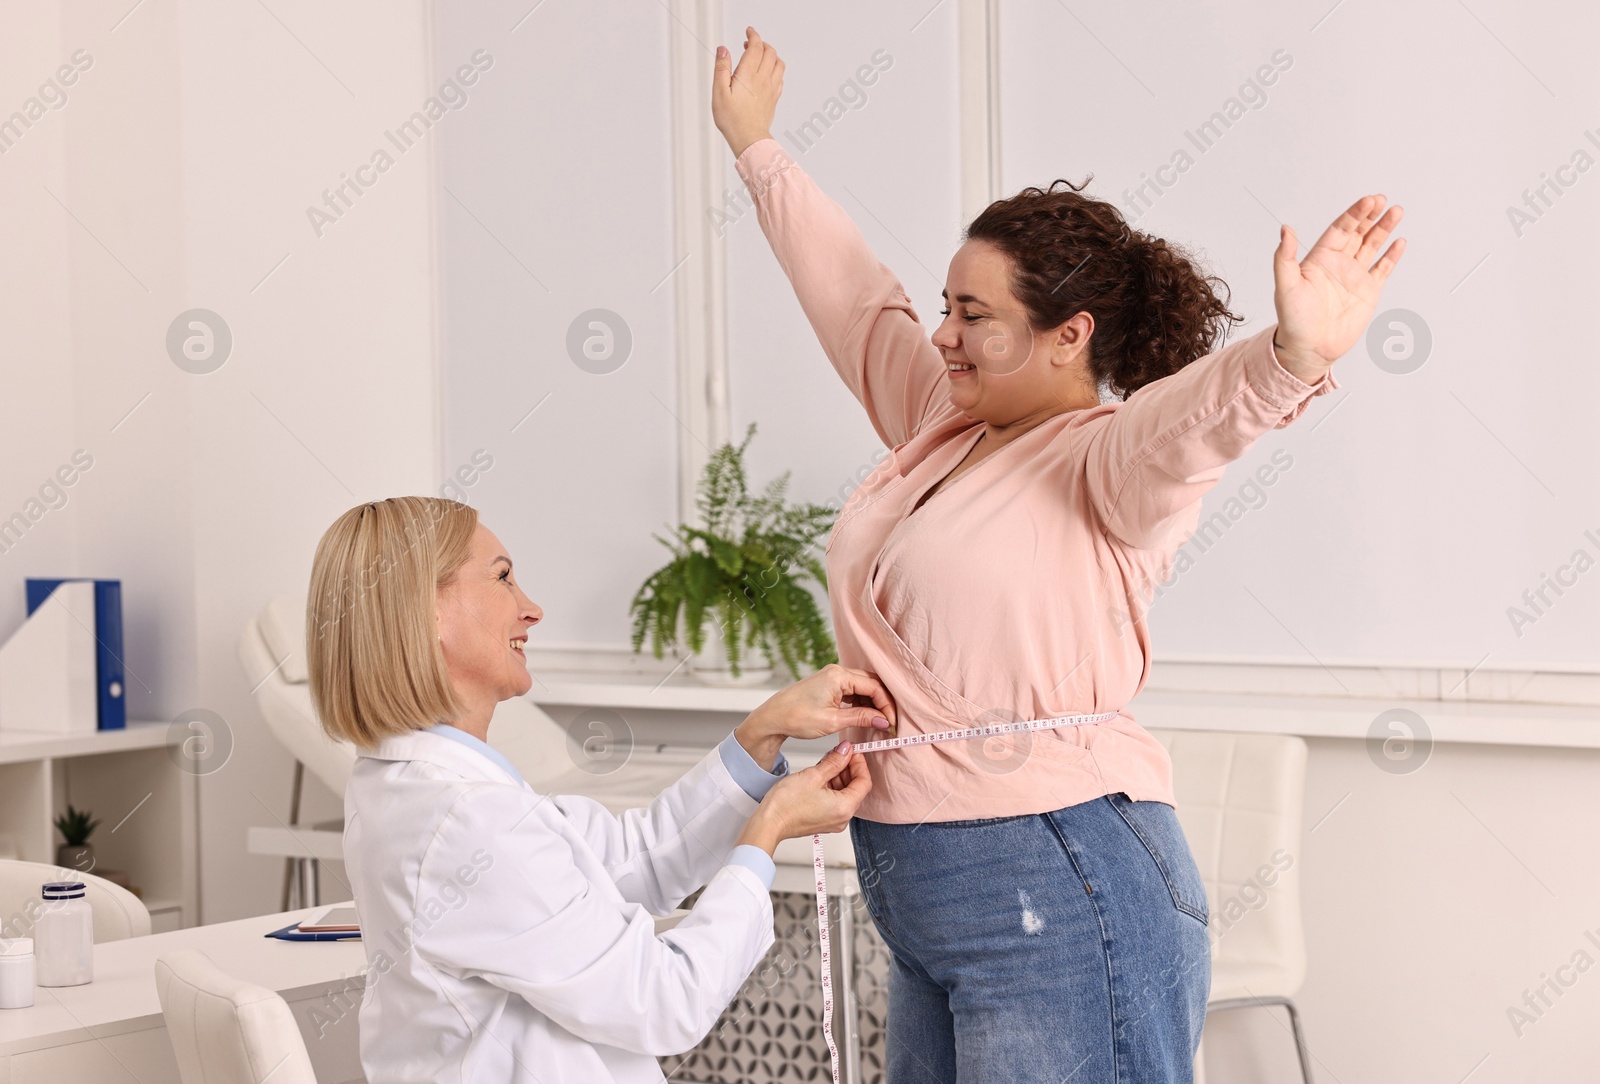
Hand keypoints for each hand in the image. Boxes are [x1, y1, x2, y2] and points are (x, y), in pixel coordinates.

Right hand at [712, 26, 783, 158]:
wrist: (749, 139)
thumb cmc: (732, 119)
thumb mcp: (719, 92)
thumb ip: (721, 68)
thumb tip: (723, 49)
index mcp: (748, 75)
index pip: (756, 47)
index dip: (753, 35)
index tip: (749, 31)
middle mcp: (763, 79)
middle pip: (770, 52)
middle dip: (761, 43)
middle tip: (749, 43)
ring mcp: (771, 88)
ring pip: (778, 63)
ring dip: (771, 54)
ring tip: (760, 56)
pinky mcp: (774, 98)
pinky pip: (780, 77)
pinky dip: (775, 69)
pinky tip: (766, 73)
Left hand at [734, 663, 894, 768]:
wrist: (772, 718)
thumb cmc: (796, 718)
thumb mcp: (833, 721)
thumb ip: (861, 719)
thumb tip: (884, 721)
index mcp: (839, 676)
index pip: (874, 687)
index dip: (886, 705)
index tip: (892, 723)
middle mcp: (837, 671)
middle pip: (870, 683)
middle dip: (882, 703)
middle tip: (890, 722)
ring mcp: (832, 677)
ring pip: (862, 687)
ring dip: (872, 703)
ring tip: (878, 722)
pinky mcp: (828, 684)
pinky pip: (852, 690)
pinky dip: (860, 703)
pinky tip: (864, 716)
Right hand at [736, 742, 872, 853]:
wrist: (768, 824)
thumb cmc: (786, 805)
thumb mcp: (813, 775)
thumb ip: (834, 762)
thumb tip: (846, 751)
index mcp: (844, 808)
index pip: (864, 782)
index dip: (860, 763)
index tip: (852, 751)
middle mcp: (842, 818)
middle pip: (856, 788)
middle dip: (848, 768)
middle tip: (838, 753)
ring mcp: (833, 821)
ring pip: (845, 793)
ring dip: (838, 776)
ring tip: (826, 762)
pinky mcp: (823, 820)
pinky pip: (835, 801)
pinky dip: (831, 786)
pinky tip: (821, 775)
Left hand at [1271, 195, 1406, 383]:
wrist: (1309, 349)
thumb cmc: (1293, 320)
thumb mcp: (1285, 286)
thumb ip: (1285, 257)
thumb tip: (1284, 229)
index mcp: (1319, 259)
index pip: (1340, 229)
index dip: (1354, 214)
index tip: (1368, 201)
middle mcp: (1338, 264)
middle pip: (1358, 232)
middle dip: (1370, 215)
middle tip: (1382, 200)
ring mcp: (1354, 277)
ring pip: (1372, 246)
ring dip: (1384, 229)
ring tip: (1396, 212)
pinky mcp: (1367, 292)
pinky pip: (1382, 269)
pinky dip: (1391, 256)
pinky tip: (1399, 242)